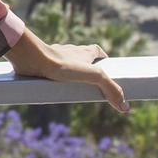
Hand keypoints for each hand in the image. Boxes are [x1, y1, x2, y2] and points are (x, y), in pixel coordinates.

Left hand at [5, 31, 129, 113]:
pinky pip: (51, 73)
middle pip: (81, 59)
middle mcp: (69, 52)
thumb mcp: (93, 76)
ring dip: (70, 76)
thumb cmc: (62, 63)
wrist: (32, 59)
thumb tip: (125, 107)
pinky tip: (56, 90)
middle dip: (87, 70)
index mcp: (83, 51)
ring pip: (65, 65)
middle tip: (92, 86)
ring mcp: (55, 58)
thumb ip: (110, 89)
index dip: (103, 58)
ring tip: (75, 91)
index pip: (97, 51)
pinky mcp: (42, 66)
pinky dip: (55, 79)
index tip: (109, 69)